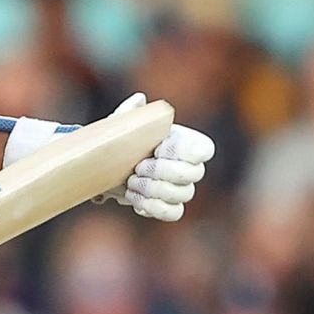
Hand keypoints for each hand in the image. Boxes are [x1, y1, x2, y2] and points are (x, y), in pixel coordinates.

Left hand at [103, 92, 215, 222]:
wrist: (109, 170)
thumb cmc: (122, 143)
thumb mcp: (123, 125)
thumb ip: (130, 113)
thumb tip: (139, 100)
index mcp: (185, 143)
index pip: (204, 150)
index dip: (182, 151)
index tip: (157, 147)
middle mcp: (190, 167)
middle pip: (194, 174)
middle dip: (161, 171)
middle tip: (137, 167)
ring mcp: (182, 190)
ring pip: (183, 194)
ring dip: (152, 189)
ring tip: (131, 182)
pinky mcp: (171, 208)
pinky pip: (173, 213)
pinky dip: (152, 207)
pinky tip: (134, 198)